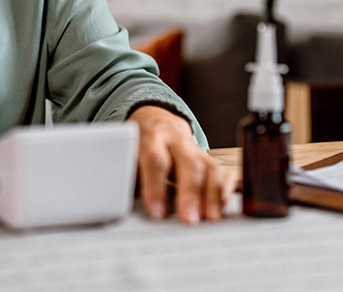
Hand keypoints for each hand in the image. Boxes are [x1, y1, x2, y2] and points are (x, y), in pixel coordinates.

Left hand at [128, 105, 234, 223]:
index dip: (156, 187)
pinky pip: (223, 173)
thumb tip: (118, 204)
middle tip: (190, 219)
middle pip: (189, 163)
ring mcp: (196, 149)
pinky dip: (225, 191)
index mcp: (151, 137)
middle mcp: (177, 140)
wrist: (155, 122)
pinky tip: (220, 209)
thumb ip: (126, 176)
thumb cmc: (136, 148)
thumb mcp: (126, 156)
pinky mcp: (210, 158)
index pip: (155, 160)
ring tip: (210, 219)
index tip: (157, 213)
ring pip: (210, 168)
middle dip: (191, 192)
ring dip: (213, 195)